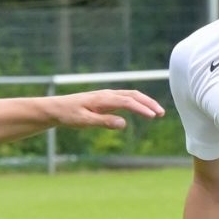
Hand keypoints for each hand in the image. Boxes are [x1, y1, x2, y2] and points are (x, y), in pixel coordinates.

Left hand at [48, 88, 165, 130]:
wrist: (57, 108)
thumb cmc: (69, 115)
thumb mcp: (84, 121)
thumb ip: (104, 122)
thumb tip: (124, 123)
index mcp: (103, 99)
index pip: (127, 102)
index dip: (142, 108)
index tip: (153, 116)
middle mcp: (107, 94)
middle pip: (133, 95)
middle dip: (148, 103)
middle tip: (161, 113)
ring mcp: (107, 96)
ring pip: (131, 95)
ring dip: (145, 102)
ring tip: (157, 113)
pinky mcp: (105, 100)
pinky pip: (125, 99)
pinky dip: (137, 102)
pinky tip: (143, 110)